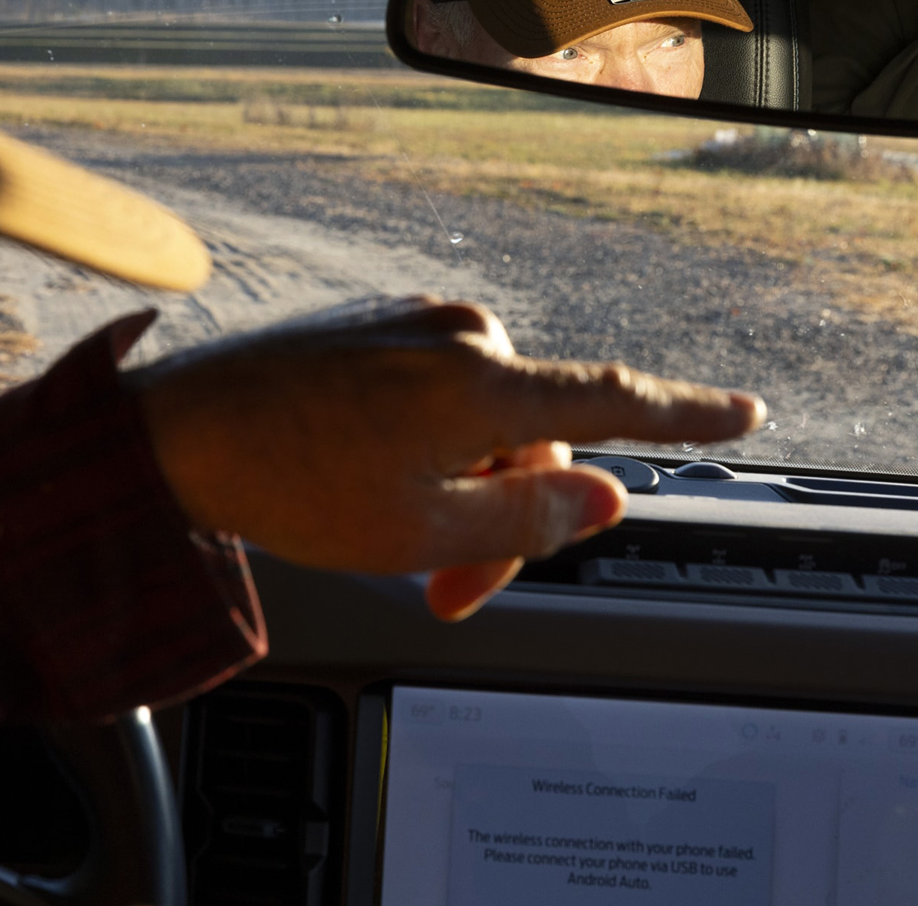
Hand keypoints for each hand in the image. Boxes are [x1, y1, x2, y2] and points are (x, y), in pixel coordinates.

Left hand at [129, 297, 764, 620]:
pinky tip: (364, 484)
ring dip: (458, 487)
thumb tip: (608, 494)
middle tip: (447, 593)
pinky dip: (423, 446)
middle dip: (506, 519)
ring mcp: (410, 324)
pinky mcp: (372, 327)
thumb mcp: (423, 530)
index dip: (686, 416)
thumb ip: (530, 517)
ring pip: (480, 419)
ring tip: (391, 540)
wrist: (173, 430)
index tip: (744, 413)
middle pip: (534, 437)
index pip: (614, 402)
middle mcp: (458, 334)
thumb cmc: (289, 481)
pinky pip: (431, 392)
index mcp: (484, 383)